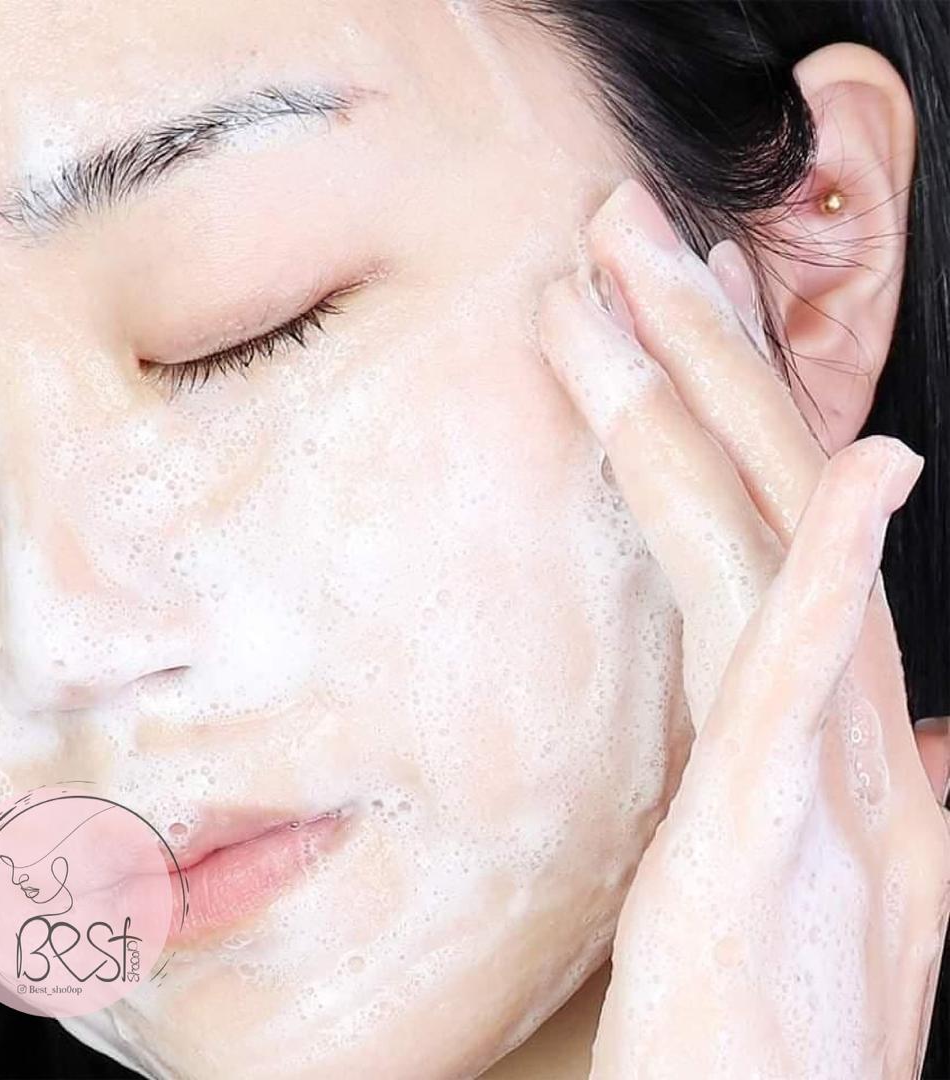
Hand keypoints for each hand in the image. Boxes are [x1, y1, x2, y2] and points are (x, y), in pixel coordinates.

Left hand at [537, 178, 949, 1078]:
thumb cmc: (750, 1025)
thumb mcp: (771, 870)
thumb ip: (799, 769)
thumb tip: (853, 707)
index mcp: (809, 720)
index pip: (758, 523)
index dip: (722, 404)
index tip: (673, 306)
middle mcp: (838, 719)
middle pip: (766, 492)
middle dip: (700, 348)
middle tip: (632, 228)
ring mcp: (833, 766)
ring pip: (772, 541)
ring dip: (713, 400)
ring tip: (639, 276)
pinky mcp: (801, 829)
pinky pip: (824, 678)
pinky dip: (847, 572)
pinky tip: (867, 469)